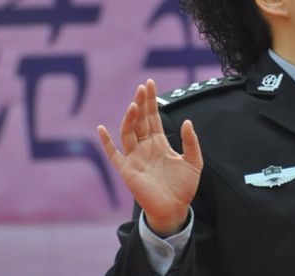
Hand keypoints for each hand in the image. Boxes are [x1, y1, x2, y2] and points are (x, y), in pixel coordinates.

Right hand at [97, 79, 202, 236]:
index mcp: (159, 142)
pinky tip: (101, 129)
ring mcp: (135, 157)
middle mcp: (145, 146)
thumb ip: (191, 142)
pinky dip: (106, 142)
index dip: (151, 101)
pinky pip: (113, 155)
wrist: (174, 209)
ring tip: (134, 104)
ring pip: (128, 132)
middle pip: (140, 120)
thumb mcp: (194, 162)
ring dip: (130, 118)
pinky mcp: (127, 170)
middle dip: (141, 103)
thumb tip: (186, 121)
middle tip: (142, 87)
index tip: (149, 83)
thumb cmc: (184, 187)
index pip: (152, 117)